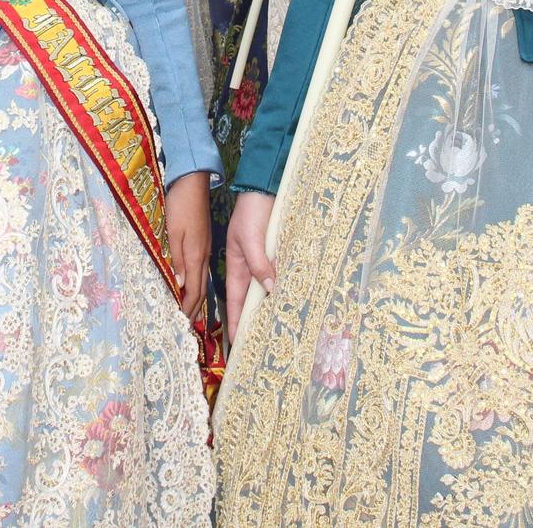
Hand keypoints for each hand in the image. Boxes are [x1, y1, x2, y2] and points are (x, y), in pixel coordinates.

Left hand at [164, 174, 210, 319]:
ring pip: (201, 280)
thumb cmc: (180, 205)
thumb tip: (181, 285)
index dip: (188, 308)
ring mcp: (205, 248)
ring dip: (195, 298)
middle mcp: (203, 255)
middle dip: (193, 309)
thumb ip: (177, 259)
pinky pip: (201, 270)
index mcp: (196, 254)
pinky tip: (192, 286)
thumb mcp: (173, 232)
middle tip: (185, 327)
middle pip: (200, 289)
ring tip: (189, 313)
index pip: (194, 290)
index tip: (182, 325)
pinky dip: (196, 284)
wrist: (193, 182)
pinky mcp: (203, 242)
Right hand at [224, 190, 276, 339]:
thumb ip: (259, 264)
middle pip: (254, 299)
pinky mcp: (280, 256)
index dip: (236, 320)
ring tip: (282, 327)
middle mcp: (252, 268)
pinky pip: (284, 275)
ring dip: (275, 305)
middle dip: (256, 319)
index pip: (236, 300)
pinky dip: (288, 287)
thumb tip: (270, 289)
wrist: (266, 190)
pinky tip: (296, 299)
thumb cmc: (251, 212)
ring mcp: (267, 262)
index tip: (237, 342)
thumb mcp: (250, 239)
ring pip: (271, 289)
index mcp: (237, 266)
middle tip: (263, 343)